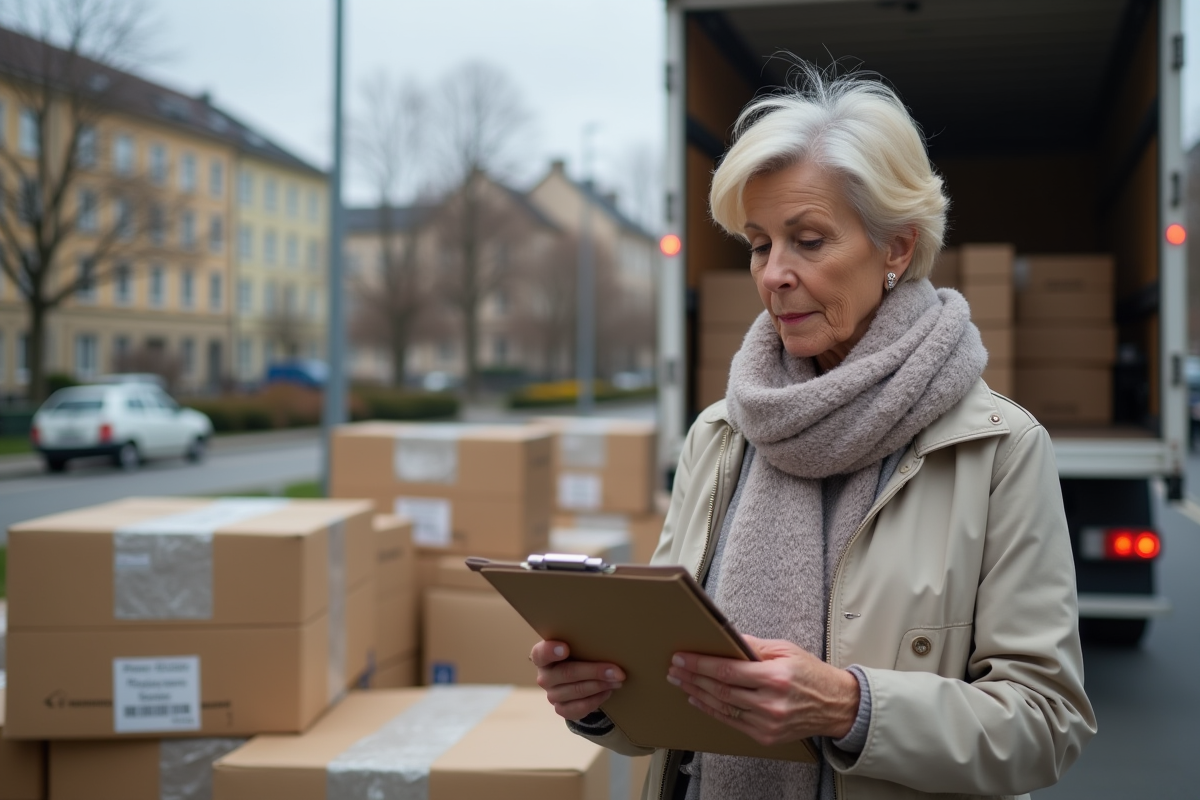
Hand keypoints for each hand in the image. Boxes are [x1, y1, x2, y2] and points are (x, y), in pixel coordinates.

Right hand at [531, 639, 625, 720]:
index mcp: (542, 656)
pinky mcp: (561, 709)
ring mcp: (551, 695)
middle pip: (568, 673)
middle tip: (617, 671)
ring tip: (617, 680)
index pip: (540, 653)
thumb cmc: (577, 656)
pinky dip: (596, 700)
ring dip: (600, 686)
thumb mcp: (576, 646)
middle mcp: (544, 677)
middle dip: (595, 671)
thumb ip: (581, 642)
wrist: (577, 679)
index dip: (551, 651)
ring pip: (577, 691)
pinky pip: (579, 708)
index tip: (565, 648)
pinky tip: (607, 692)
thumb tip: (608, 641)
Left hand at [667, 635, 859, 746]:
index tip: (682, 657)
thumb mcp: (785, 650)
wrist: (835, 706)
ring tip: (680, 682)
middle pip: (720, 690)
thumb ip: (753, 646)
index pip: (728, 671)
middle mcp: (770, 703)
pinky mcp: (766, 736)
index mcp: (776, 677)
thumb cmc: (810, 673)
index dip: (701, 664)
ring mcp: (768, 723)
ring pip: (722, 707)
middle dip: (693, 677)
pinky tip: (698, 699)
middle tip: (674, 668)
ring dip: (696, 693)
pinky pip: (731, 722)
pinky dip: (711, 710)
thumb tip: (725, 638)